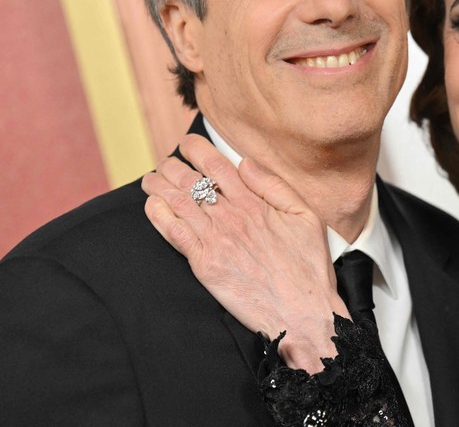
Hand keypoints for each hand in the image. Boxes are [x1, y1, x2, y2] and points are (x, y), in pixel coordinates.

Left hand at [142, 135, 347, 371]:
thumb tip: (246, 163)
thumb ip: (274, 185)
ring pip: (178, 204)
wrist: (301, 314)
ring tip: (150, 180)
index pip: (217, 166)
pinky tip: (152, 207)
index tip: (186, 143)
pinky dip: (159, 216)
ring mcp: (215, 241)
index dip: (196, 149)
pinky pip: (174, 235)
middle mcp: (231, 218)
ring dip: (159, 187)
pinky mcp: (205, 265)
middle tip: (165, 163)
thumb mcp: (305, 216)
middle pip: (191, 182)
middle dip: (173, 167)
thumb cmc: (308, 268)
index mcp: (254, 204)